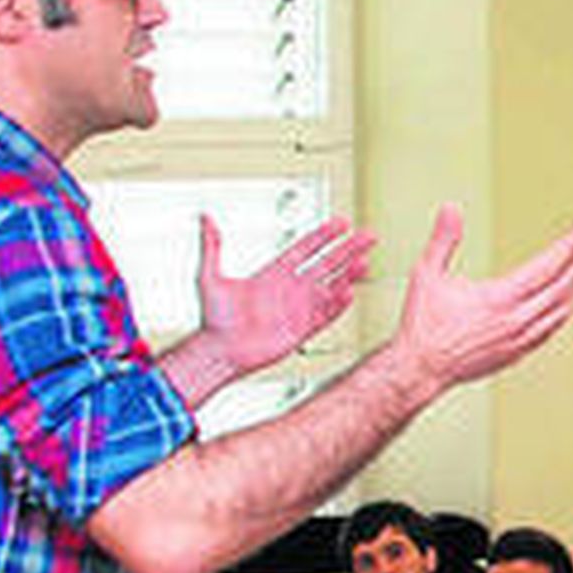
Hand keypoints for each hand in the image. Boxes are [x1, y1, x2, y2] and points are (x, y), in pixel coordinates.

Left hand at [197, 213, 373, 377]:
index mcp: (273, 275)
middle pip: (326, 264)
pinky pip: (326, 315)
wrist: (220, 353)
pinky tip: (350, 293)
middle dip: (348, 250)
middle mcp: (289, 290)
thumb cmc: (213, 320)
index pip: (305, 249)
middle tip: (367, 237)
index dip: (323, 236)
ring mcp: (298, 310)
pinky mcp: (302, 330)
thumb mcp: (209, 278)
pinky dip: (339, 305)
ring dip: (349, 276)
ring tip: (365, 263)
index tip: (341, 223)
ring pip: (331, 288)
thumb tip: (205, 219)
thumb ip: (211, 247)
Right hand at [394, 205, 572, 394]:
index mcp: (500, 299)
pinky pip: (550, 331)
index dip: (568, 249)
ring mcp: (519, 340)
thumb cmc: (424, 327)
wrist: (420, 369)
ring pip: (561, 312)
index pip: (546, 268)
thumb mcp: (428, 275)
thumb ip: (443, 240)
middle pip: (562, 289)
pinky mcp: (516, 354)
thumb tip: (451, 211)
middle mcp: (516, 321)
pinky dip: (563, 313)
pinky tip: (563, 306)